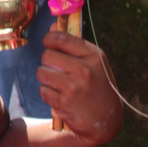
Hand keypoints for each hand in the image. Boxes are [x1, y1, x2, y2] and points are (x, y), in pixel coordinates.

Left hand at [37, 27, 122, 146]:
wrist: (106, 120)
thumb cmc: (97, 85)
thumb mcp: (93, 62)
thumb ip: (72, 44)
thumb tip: (53, 26)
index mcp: (94, 56)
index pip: (61, 38)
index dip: (49, 39)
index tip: (49, 43)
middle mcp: (84, 70)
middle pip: (47, 55)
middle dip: (48, 61)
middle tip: (57, 68)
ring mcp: (74, 87)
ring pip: (41, 72)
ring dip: (46, 78)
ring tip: (59, 83)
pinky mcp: (64, 103)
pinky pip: (43, 90)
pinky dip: (47, 93)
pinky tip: (60, 96)